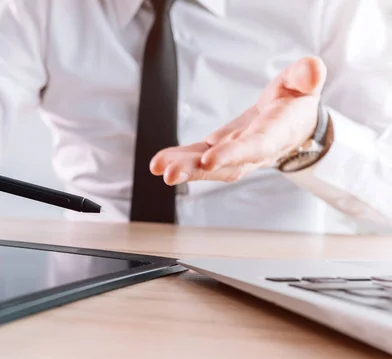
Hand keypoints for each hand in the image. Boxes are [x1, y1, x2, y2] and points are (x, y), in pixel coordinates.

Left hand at [150, 56, 327, 184]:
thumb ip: (308, 75)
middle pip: (226, 166)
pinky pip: (199, 156)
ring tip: (159, 168)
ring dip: (184, 168)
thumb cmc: (297, 101)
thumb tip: (312, 69)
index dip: (232, 155)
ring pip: (209, 166)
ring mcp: (235, 153)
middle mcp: (253, 151)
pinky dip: (180, 158)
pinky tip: (160, 162)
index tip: (209, 160)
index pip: (254, 148)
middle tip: (171, 175)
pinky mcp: (221, 149)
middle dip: (198, 171)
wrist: (294, 121)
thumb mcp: (305, 82)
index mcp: (276, 134)